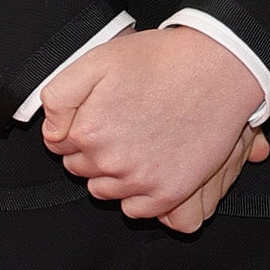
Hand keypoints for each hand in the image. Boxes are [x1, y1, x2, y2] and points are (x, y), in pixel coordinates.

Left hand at [38, 27, 269, 218]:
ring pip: (105, 191)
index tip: (99, 114)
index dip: (77, 127)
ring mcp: (141, 181)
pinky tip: (150, 165)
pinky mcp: (169, 193)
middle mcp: (110, 162)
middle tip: (122, 125)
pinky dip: (138, 194)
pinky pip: (136, 210)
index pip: (59, 145)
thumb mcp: (97, 60)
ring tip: (138, 143)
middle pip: (81, 169)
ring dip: (114, 173)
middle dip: (94, 150)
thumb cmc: (160, 61)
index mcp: (88, 131)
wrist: (217, 69)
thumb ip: (59, 97)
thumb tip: (51, 131)